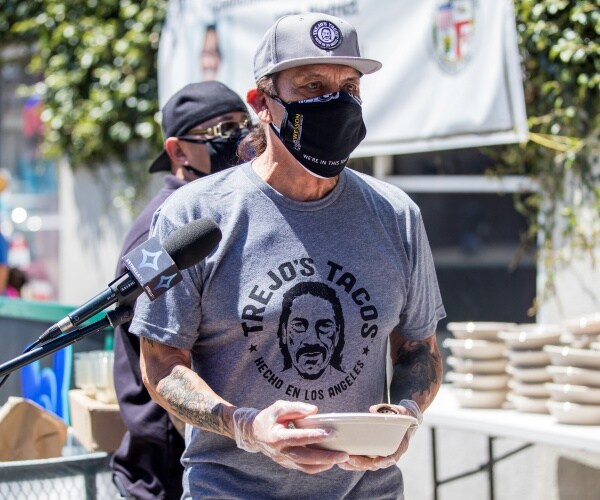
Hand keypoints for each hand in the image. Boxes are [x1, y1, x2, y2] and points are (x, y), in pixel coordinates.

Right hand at [233, 400, 348, 473]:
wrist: (254, 434)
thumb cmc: (269, 417)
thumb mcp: (279, 407)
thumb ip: (296, 408)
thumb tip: (315, 411)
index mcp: (276, 437)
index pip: (298, 437)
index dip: (314, 436)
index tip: (331, 433)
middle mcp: (280, 452)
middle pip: (305, 458)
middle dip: (326, 457)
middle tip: (344, 454)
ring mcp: (284, 460)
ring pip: (306, 467)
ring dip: (325, 464)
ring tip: (341, 458)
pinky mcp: (288, 464)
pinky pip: (304, 468)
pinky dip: (318, 466)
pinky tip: (330, 461)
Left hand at [337, 400, 421, 471]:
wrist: (403, 422)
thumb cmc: (401, 416)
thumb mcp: (398, 411)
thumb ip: (387, 410)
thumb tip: (372, 409)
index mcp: (400, 445)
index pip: (394, 456)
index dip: (386, 460)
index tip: (378, 461)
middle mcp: (390, 454)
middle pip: (376, 464)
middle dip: (363, 463)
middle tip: (351, 460)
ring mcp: (381, 455)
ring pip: (368, 465)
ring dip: (355, 465)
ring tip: (343, 462)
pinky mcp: (372, 454)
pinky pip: (363, 462)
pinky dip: (354, 463)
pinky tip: (342, 461)